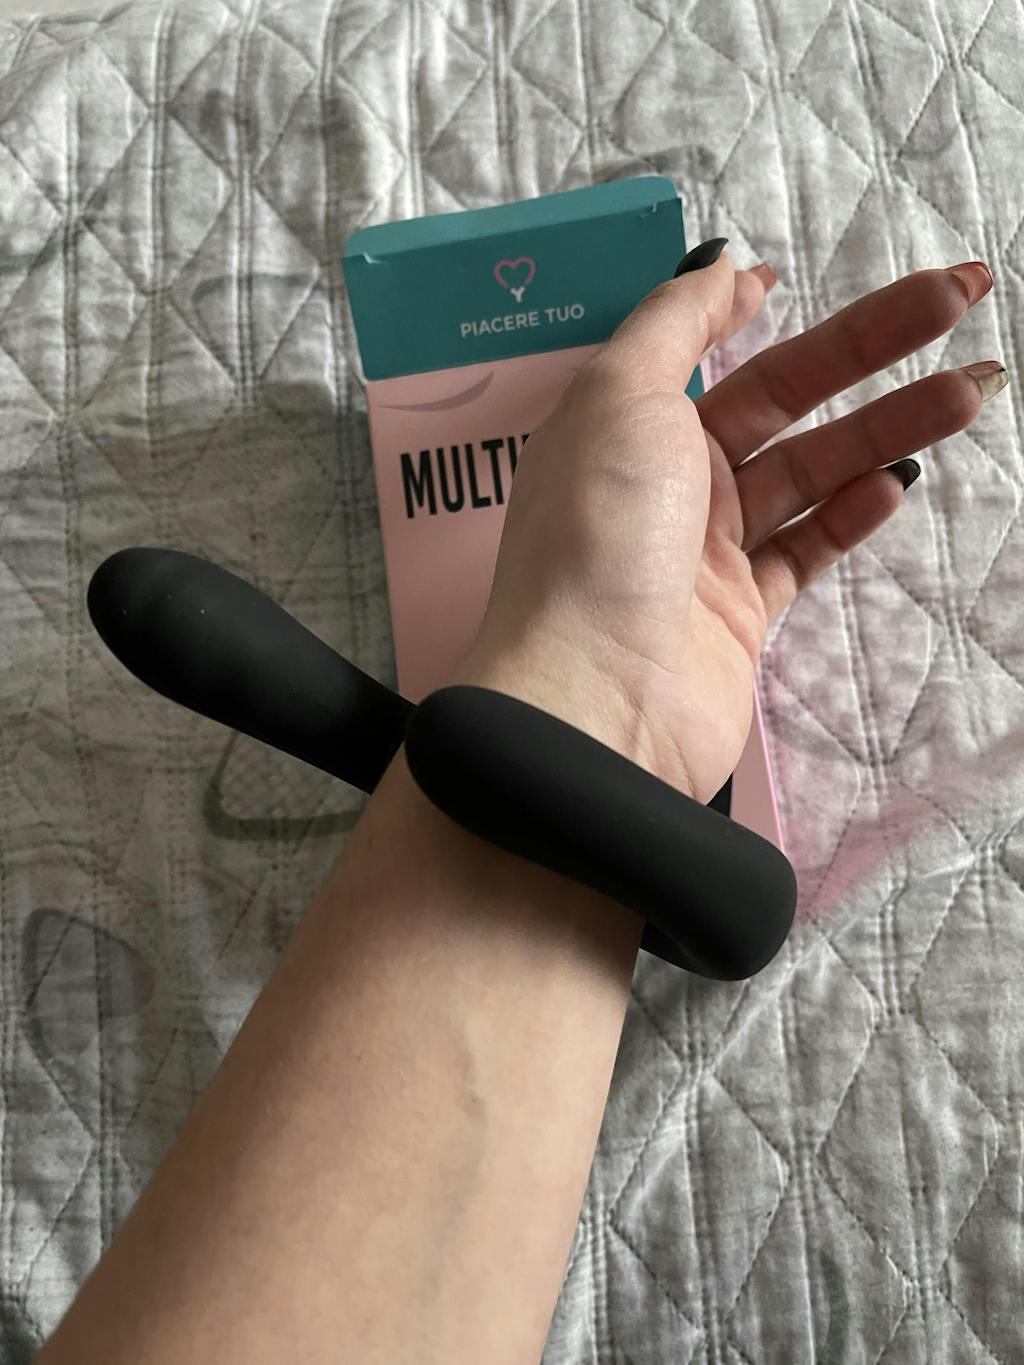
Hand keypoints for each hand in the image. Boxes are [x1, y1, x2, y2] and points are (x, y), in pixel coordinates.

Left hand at [448, 249, 1003, 804]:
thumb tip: (721, 263)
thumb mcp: (619, 396)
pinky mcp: (741, 615)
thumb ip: (674, 323)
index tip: (792, 274)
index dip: (747, 311)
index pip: (700, 350)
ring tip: (971, 391)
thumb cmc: (596, 535)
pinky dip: (852, 515)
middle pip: (781, 400)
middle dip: (870, 348)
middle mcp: (663, 483)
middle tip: (961, 297)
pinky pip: (807, 550)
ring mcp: (704, 553)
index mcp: (624, 426)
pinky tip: (898, 483)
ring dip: (888, 428)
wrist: (597, 696)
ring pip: (811, 472)